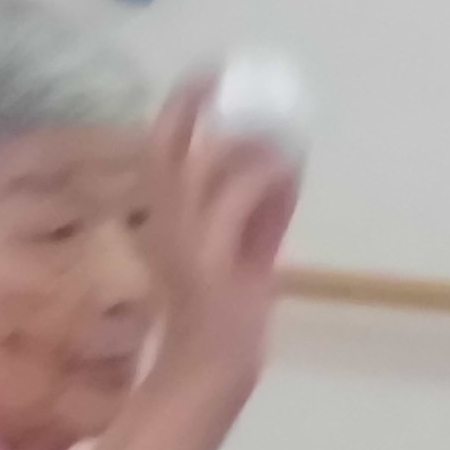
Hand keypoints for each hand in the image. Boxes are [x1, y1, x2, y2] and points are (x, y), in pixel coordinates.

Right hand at [141, 77, 298, 402]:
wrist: (211, 373)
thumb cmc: (224, 319)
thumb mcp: (244, 254)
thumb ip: (260, 214)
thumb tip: (286, 166)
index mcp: (164, 221)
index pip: (161, 153)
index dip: (180, 110)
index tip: (206, 76)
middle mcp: (164, 225)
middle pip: (167, 147)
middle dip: (192, 105)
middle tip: (223, 77)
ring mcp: (183, 241)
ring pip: (211, 166)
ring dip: (252, 150)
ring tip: (283, 151)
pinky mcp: (209, 260)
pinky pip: (239, 197)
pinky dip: (268, 180)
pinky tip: (289, 178)